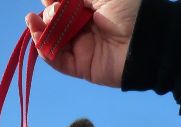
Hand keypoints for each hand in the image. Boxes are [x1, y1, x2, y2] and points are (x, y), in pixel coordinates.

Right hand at [26, 0, 141, 87]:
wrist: (147, 39)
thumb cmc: (129, 9)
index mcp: (90, 8)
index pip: (62, 6)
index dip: (51, 2)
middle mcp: (84, 28)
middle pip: (54, 22)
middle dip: (49, 14)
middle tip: (56, 9)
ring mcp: (82, 48)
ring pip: (52, 42)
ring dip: (39, 31)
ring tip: (33, 21)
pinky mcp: (81, 67)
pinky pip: (57, 61)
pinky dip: (44, 50)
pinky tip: (37, 36)